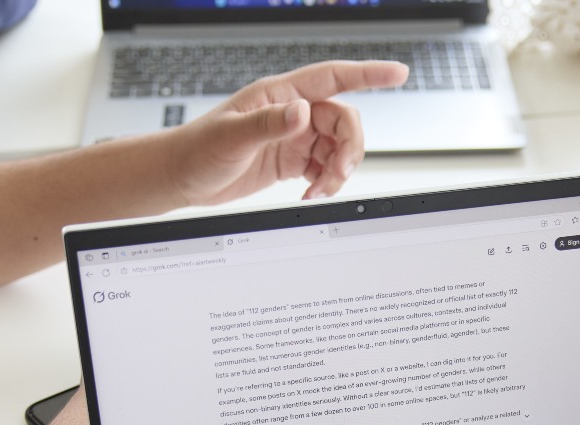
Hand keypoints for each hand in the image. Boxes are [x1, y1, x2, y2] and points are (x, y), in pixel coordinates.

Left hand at [166, 60, 407, 204]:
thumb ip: (269, 123)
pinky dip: (324, 183)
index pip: (334, 77)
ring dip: (337, 171)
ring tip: (317, 190)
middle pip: (344, 120)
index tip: (398, 74)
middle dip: (349, 149)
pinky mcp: (290, 160)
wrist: (181, 177)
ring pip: (337, 148)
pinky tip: (309, 194)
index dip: (369, 74)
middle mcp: (292, 112)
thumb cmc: (198, 149)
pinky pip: (323, 168)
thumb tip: (301, 113)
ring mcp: (293, 136)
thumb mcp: (232, 136)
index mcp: (281, 94)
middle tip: (336, 175)